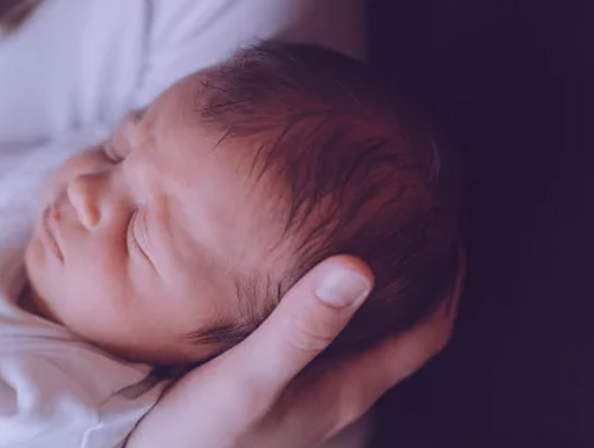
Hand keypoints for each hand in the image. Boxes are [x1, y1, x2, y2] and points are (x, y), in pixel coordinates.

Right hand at [128, 254, 462, 447]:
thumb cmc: (203, 436)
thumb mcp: (248, 378)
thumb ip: (300, 327)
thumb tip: (357, 269)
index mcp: (349, 389)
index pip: (429, 333)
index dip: (449, 282)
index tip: (449, 232)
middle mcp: (342, 398)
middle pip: (402, 335)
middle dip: (414, 283)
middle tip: (404, 227)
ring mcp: (312, 404)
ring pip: (363, 344)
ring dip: (371, 300)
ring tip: (357, 248)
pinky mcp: (282, 402)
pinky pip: (325, 350)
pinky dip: (330, 315)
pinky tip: (300, 293)